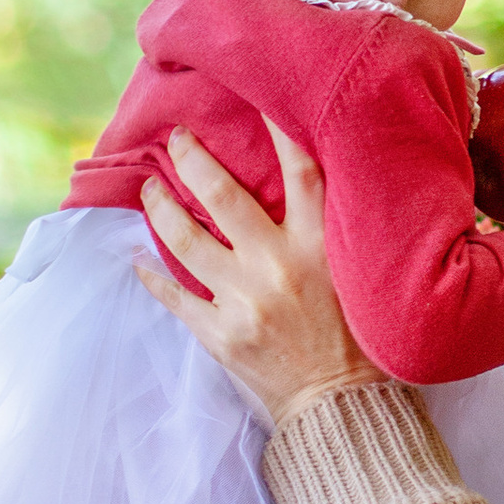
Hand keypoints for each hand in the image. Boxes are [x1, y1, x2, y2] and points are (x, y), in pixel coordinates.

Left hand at [133, 122, 371, 425]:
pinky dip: (153, 275)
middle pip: (222, 194)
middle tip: (176, 139)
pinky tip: (139, 259)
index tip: (258, 94)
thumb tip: (322, 191)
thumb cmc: (364, 343)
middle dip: (191, 158)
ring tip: (149, 189)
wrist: (344, 410)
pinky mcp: (220, 334)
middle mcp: (278, 266)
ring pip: (185, 240)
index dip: (279, 127)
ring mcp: (243, 300)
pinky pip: (174, 296)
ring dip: (160, 208)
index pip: (301, 170)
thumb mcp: (363, 276)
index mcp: (321, 247)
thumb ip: (337, 235)